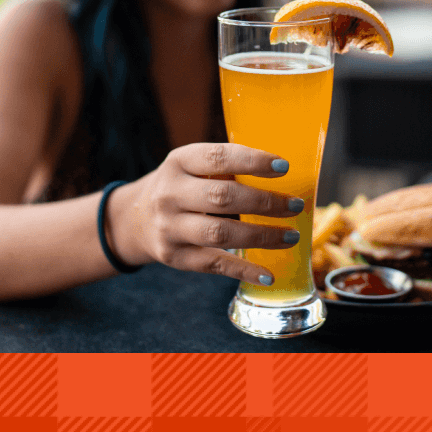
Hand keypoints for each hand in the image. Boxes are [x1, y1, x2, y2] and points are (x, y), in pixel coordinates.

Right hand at [106, 143, 303, 285]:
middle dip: (265, 203)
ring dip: (261, 236)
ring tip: (291, 236)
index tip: (284, 167)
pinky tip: (268, 273)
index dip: (253, 161)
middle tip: (295, 205)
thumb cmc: (182, 186)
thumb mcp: (193, 166)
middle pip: (223, 198)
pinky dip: (244, 270)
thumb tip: (283, 173)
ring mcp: (170, 227)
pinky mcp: (175, 257)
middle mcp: (170, 193)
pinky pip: (214, 264)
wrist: (136, 218)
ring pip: (220, 233)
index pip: (219, 157)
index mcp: (179, 161)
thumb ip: (226, 167)